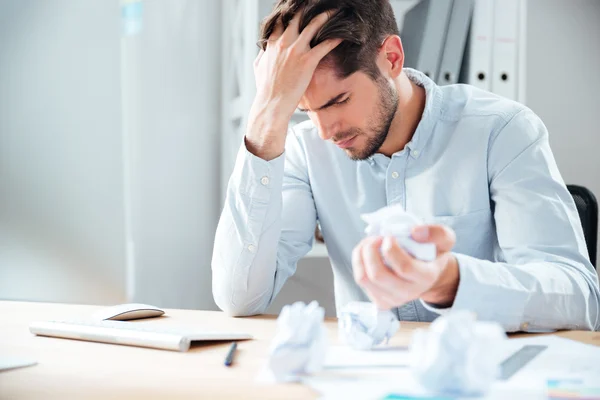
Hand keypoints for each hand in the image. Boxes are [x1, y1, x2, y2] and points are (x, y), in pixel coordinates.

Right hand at [246, 12, 341, 159]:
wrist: (272, 104)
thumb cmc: (265, 90)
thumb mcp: (258, 69)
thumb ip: (262, 56)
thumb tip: (263, 51)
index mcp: (272, 44)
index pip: (281, 20)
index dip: (290, 12)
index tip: (297, 7)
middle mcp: (283, 43)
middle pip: (298, 17)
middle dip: (308, 8)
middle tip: (318, 3)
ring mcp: (295, 50)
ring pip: (313, 26)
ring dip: (325, 17)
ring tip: (335, 12)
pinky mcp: (307, 60)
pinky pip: (325, 45)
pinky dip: (335, 38)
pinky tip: (343, 34)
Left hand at [352, 225, 458, 309]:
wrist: (429, 274)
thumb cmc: (432, 255)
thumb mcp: (444, 239)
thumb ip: (436, 232)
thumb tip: (415, 232)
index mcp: (426, 277)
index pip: (404, 267)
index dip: (391, 249)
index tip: (389, 236)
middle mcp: (409, 292)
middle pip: (378, 275)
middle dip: (370, 250)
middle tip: (376, 238)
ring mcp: (393, 299)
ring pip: (364, 278)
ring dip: (361, 255)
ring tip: (369, 243)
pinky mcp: (380, 301)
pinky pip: (361, 280)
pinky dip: (359, 262)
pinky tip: (368, 254)